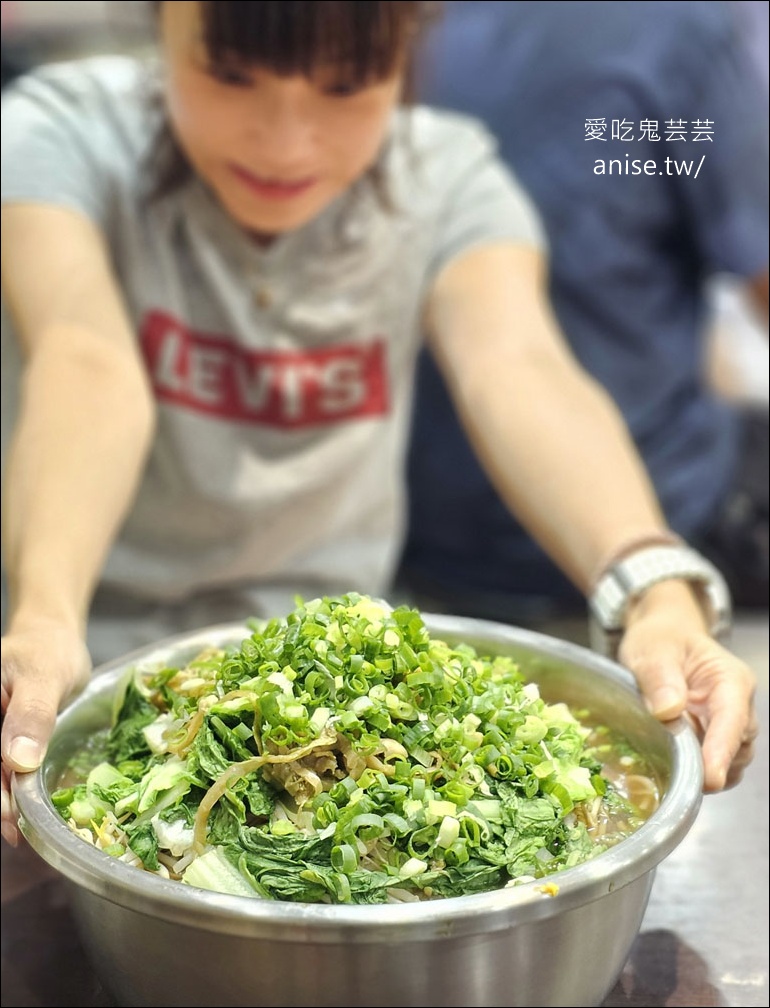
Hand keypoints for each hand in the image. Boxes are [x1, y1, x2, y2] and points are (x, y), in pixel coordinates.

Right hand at [1, 620, 91, 845]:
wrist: (52, 638)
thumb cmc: (47, 651)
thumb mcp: (44, 676)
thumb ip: (32, 713)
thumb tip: (18, 760)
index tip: (9, 817)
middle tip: (18, 832)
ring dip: (1, 803)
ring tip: (21, 831)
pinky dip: (6, 790)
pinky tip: (19, 813)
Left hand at [619, 584, 757, 792]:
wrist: (662, 637)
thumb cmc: (661, 639)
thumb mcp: (652, 650)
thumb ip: (659, 678)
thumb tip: (669, 710)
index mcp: (731, 680)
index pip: (732, 720)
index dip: (721, 752)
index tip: (709, 779)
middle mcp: (738, 705)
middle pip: (737, 748)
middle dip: (712, 767)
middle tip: (677, 779)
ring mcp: (727, 724)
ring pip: (730, 761)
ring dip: (704, 771)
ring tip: (671, 769)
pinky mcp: (712, 738)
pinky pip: (713, 763)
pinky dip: (697, 770)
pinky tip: (673, 766)